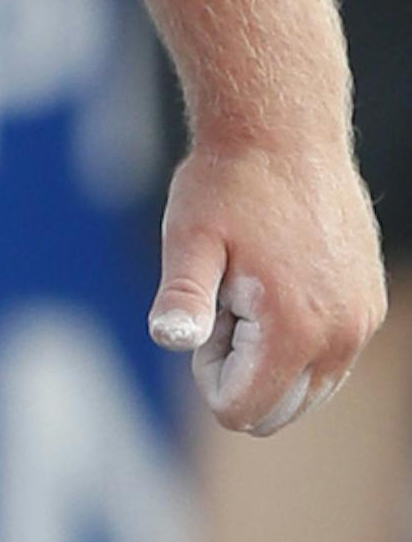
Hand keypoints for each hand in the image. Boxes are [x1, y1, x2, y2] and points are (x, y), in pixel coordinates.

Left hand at [150, 136, 385, 433]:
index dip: (207, 368)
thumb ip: (182, 296)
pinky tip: (282, 274)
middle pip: (277, 413)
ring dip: (271, 356)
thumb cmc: (228, 183)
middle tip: (230, 295)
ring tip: (256, 283)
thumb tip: (170, 339)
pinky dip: (301, 337)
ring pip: (307, 390)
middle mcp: (340, 338)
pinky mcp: (370, 304)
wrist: (284, 129)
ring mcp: (362, 322)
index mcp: (294, 331)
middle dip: (242, 369)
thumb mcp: (189, 236)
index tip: (209, 306)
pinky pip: (330, 358)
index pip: (239, 411)